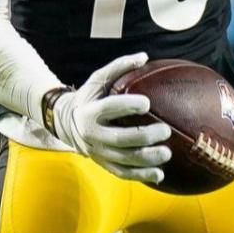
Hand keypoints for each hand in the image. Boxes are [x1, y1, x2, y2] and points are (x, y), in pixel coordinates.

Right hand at [47, 52, 171, 183]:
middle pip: (119, 139)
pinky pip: (123, 173)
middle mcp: (92, 134)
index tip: (147, 103)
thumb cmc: (90, 98)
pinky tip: (160, 175)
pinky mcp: (104, 164)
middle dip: (143, 137)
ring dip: (146, 159)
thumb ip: (119, 67)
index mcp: (90, 112)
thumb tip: (144, 57)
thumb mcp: (97, 79)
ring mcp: (98, 152)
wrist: (66, 123)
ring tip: (167, 153)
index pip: (109, 108)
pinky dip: (141, 176)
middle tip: (165, 131)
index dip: (127, 106)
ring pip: (123, 160)